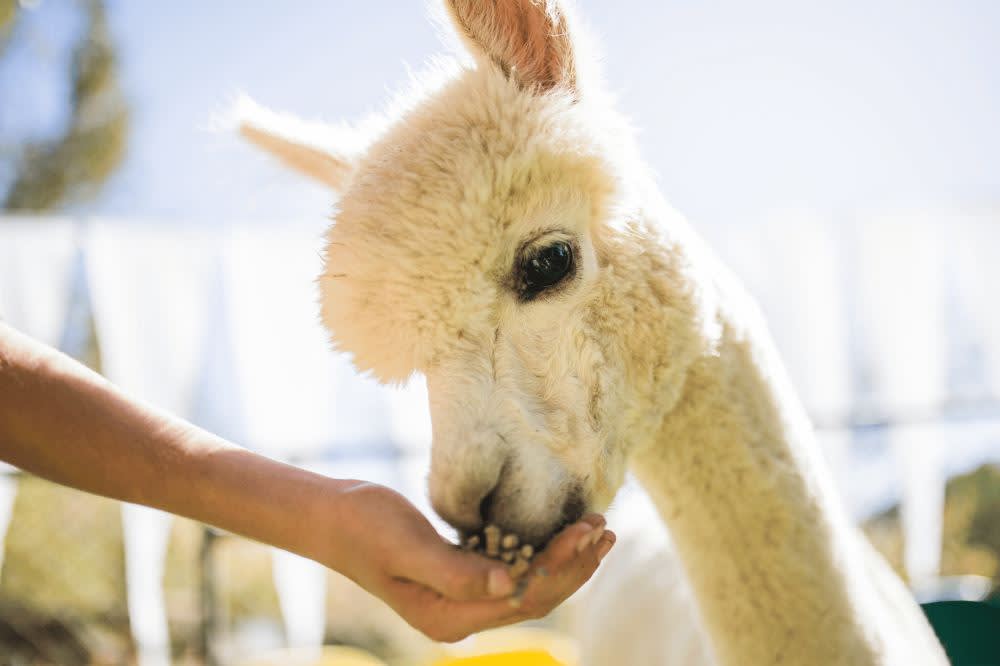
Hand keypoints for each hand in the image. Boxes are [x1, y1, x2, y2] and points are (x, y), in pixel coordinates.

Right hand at [323, 481, 614, 641]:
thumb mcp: (408, 547)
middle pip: (535, 596)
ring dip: (565, 558)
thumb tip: (511, 585)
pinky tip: (560, 530)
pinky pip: (513, 568)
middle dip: (574, 564)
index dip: (561, 568)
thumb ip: (457, 570)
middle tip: (605, 527)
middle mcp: (460, 615)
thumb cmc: (365, 527)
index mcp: (449, 617)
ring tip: (597, 528)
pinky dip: (541, 550)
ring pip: (529, 583)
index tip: (586, 532)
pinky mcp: (462, 576)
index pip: (524, 598)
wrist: (334, 517)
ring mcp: (462, 598)